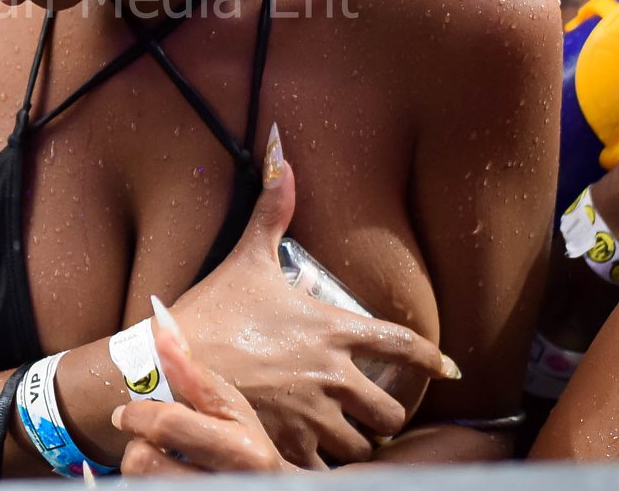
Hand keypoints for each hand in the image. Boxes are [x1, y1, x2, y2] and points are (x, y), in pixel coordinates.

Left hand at [115, 302, 299, 474]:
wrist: (272, 490)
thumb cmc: (248, 446)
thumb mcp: (232, 410)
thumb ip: (195, 376)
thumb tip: (163, 332)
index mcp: (241, 452)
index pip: (167, 426)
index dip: (137, 413)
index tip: (125, 412)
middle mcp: (222, 483)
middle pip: (143, 462)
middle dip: (139, 445)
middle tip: (149, 440)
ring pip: (139, 481)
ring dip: (143, 466)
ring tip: (162, 459)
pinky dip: (145, 480)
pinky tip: (164, 474)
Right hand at [168, 129, 456, 466]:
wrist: (168, 365)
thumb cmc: (210, 312)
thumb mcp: (246, 259)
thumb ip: (273, 212)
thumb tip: (285, 159)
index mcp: (332, 329)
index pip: (404, 345)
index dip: (433, 359)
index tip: (449, 369)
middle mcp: (333, 375)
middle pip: (391, 409)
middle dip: (384, 412)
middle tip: (370, 411)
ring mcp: (313, 415)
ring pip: (363, 443)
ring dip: (356, 441)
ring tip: (343, 436)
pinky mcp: (288, 447)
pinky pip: (326, 471)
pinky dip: (325, 467)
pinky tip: (315, 459)